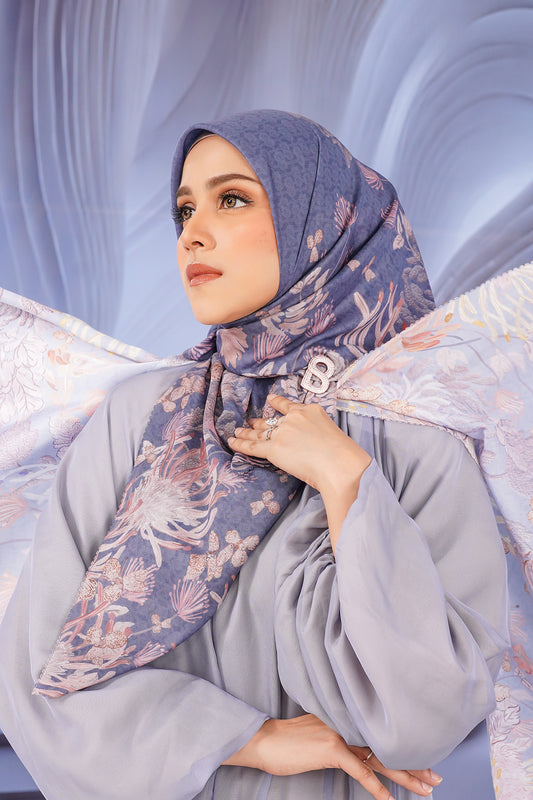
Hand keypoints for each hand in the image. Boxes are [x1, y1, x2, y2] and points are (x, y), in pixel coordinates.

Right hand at [222, 714, 441, 798]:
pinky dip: (375, 786)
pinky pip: (360, 770)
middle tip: (436, 780)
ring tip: (424, 790)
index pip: (381, 738)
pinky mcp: (331, 749)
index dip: (404, 751)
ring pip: (380, 759)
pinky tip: (387, 799)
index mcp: (346, 721)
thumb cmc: (286, 742)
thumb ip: (338, 738)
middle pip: (387, 747)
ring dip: (404, 777)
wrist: (264, 740)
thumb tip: (354, 749)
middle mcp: (348, 725)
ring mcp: (340, 735)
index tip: (425, 762)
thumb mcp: (316, 735)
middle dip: (414, 765)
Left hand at [228, 394, 370, 494]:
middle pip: (271, 420)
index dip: (277, 403)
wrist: (339, 463)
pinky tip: (232, 441)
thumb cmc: (343, 453)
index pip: (288, 406)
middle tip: (250, 422)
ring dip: (247, 433)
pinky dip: (240, 444)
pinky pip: (252, 446)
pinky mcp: (274, 449)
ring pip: (260, 433)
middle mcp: (293, 418)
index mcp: (309, 410)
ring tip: (238, 432)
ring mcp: (282, 433)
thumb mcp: (331, 430)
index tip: (271, 401)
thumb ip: (317, 430)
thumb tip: (311, 441)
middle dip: (259, 422)